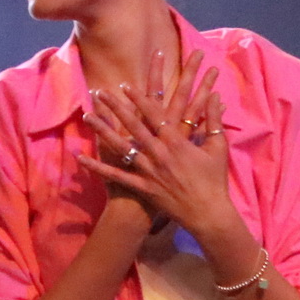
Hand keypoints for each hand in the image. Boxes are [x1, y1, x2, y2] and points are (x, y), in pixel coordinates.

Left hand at [80, 52, 234, 241]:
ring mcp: (148, 170)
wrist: (208, 214)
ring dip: (103, 130)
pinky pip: (117, 175)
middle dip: (116, 107)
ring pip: (121, 147)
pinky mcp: (142, 187)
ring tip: (87, 117)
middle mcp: (159, 153)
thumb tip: (216, 96)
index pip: (154, 114)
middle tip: (101, 92)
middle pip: (133, 125)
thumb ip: (215, 120)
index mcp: (176, 142)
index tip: (125, 85)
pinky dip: (98, 168)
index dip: (139, 98)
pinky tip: (81, 159)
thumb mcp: (218, 148)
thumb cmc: (215, 180)